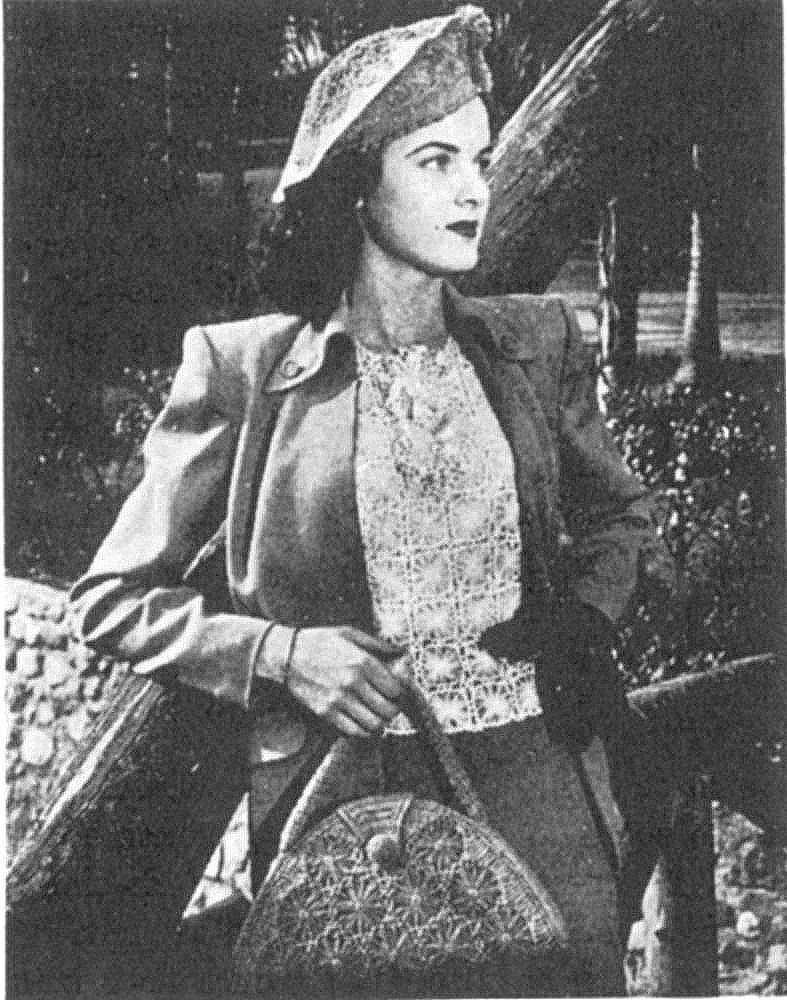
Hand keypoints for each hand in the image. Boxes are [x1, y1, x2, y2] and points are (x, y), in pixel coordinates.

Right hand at [285, 626, 407, 736]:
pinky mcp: (326, 713)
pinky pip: (354, 731)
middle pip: (388, 710)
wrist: (286, 656)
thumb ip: (378, 644)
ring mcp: (338, 701)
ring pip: (374, 724)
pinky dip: (364, 730)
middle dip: (393, 708)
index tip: (396, 689)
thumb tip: (401, 652)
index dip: (400, 692)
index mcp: (362, 662)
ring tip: (377, 713)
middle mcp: (352, 683)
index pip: (395, 689)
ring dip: (380, 721)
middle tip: (390, 703)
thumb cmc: (319, 642)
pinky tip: (362, 719)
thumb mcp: (350, 634)